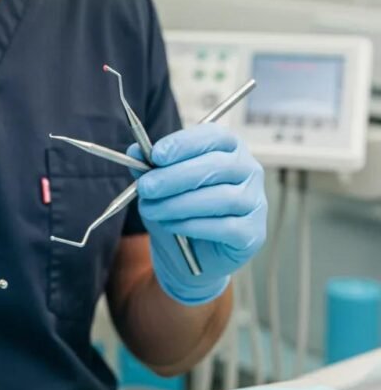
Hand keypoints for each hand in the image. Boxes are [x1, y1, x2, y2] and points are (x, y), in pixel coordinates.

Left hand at [130, 124, 266, 305]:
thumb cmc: (179, 207)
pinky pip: (225, 226)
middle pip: (216, 166)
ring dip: (179, 204)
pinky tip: (171, 225)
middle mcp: (249, 170)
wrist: (191, 253)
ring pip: (221, 198)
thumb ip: (149, 165)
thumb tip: (135, 150)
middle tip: (146, 187)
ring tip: (151, 209)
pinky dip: (192, 225)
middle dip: (174, 176)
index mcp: (229, 147)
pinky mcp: (253, 233)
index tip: (155, 155)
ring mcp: (255, 202)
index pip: (213, 136)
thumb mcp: (159, 182)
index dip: (183, 143)